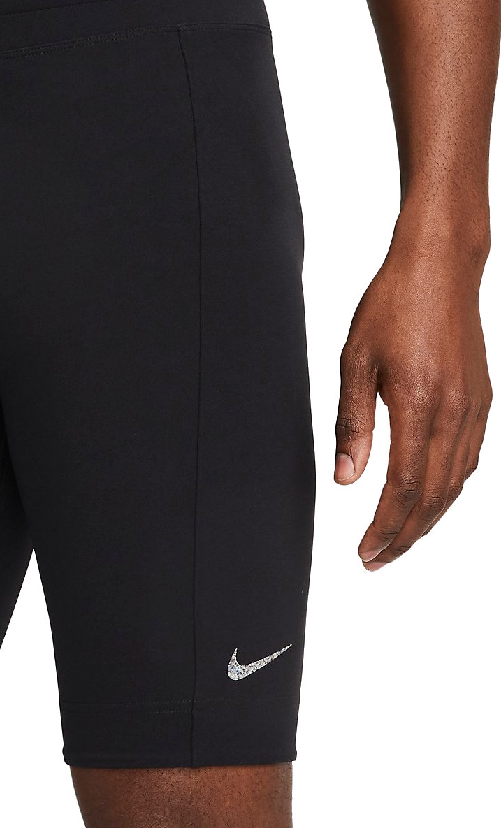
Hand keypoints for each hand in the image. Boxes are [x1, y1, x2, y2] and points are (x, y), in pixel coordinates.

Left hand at [334, 244, 491, 569]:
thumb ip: (352, 424)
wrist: (441, 267)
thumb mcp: (355, 361)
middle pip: (433, 496)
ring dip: (427, 518)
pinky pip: (469, 459)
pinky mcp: (483, 400)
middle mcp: (455, 413)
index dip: (384, 527)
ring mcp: (475, 408)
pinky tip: (430, 499)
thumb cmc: (392, 306)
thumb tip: (344, 478)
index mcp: (420, 405)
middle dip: (404, 536)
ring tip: (398, 541)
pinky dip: (448, 489)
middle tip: (376, 561)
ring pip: (455, 483)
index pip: (403, 487)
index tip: (364, 551)